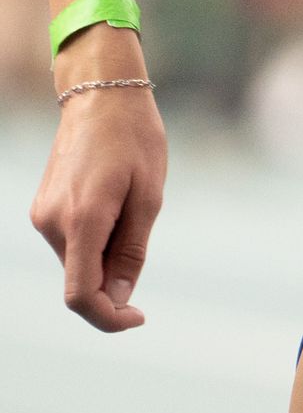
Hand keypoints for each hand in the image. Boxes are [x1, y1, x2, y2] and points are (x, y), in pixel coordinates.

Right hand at [29, 86, 167, 331]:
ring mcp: (43, 216)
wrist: (101, 94)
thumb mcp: (149, 194)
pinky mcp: (42, 209)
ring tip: (127, 203)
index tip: (138, 316)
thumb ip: (132, 251)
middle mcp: (53, 222)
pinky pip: (71, 242)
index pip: (81, 295)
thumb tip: (120, 297)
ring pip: (77, 261)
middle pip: (83, 278)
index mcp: (83, 219)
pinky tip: (112, 200)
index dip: (109, 318)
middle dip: (114, 276)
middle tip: (141, 228)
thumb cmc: (134, 137)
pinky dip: (94, 238)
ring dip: (105, 252)